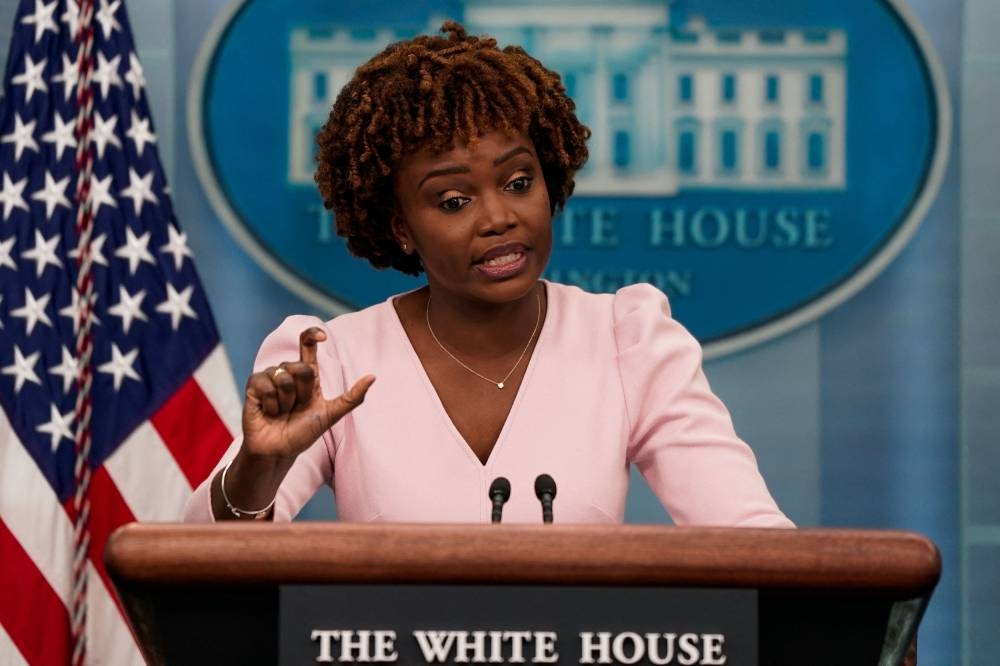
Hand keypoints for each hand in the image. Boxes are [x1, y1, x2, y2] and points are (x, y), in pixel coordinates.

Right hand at [241, 326, 374, 459]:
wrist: (279, 451)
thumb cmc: (303, 433)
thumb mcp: (331, 415)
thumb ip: (352, 397)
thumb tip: (373, 377)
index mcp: (307, 375)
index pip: (307, 346)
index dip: (313, 335)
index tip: (322, 337)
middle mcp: (288, 372)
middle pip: (300, 366)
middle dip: (302, 392)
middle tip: (296, 408)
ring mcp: (269, 378)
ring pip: (283, 377)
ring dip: (285, 402)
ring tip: (281, 412)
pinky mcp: (253, 386)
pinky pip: (265, 384)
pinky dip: (271, 403)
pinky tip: (269, 412)